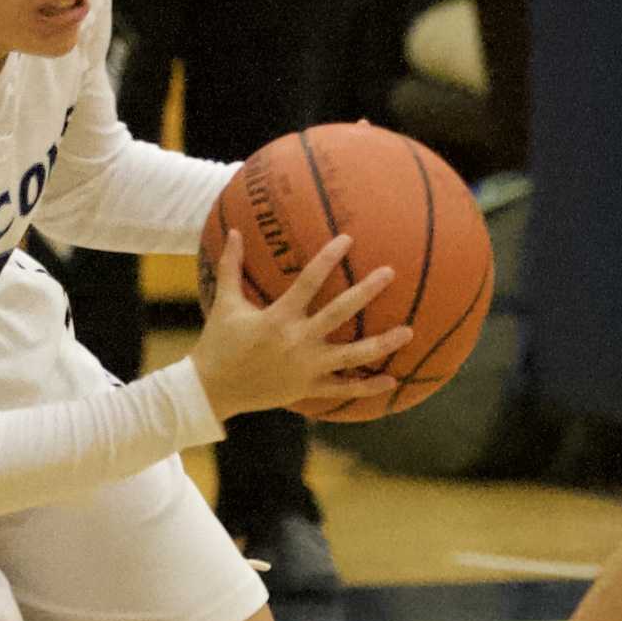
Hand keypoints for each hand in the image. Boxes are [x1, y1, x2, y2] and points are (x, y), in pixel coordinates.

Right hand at [191, 230, 407, 419]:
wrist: (212, 390)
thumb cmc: (218, 342)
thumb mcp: (225, 303)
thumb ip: (231, 266)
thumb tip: (232, 230)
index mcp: (278, 317)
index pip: (309, 281)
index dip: (328, 258)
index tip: (348, 239)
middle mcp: (297, 341)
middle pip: (339, 313)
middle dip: (366, 291)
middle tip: (389, 272)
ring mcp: (306, 367)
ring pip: (352, 355)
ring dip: (382, 343)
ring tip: (409, 331)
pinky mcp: (308, 388)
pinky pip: (344, 389)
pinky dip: (368, 387)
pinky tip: (392, 380)